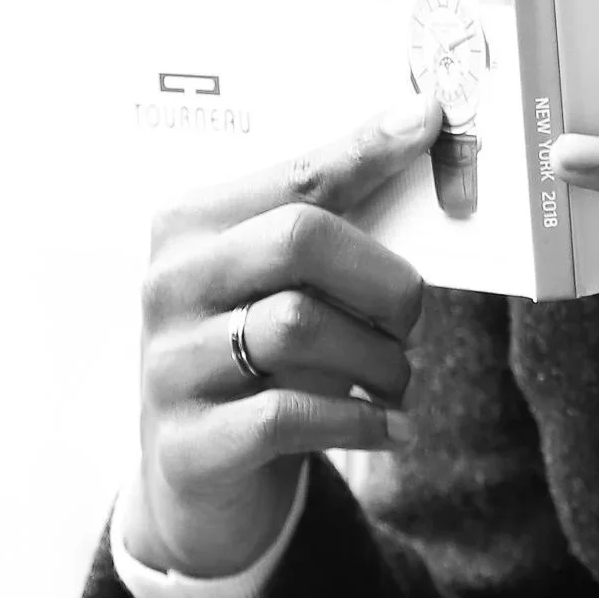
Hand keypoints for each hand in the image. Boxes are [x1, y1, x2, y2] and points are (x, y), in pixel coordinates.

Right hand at [126, 94, 439, 578]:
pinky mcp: (190, 444)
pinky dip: (359, 420)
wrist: (198, 477)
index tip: (429, 120)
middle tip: (410, 318)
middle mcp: (169, 286)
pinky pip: (289, 415)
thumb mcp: (278, 285)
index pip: (294, 179)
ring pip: (299, 327)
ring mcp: (171, 367)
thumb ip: (330, 221)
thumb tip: (415, 129)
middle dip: (383, 278)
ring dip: (379, 358)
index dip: (366, 152)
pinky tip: (391, 427)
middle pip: (299, 240)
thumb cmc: (259, 356)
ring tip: (396, 378)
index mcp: (189, 228)